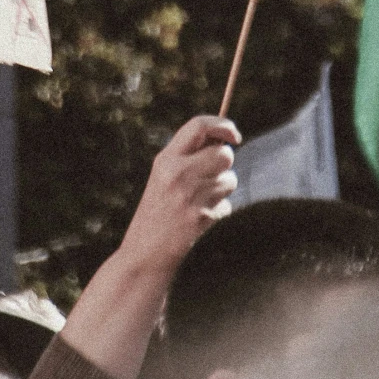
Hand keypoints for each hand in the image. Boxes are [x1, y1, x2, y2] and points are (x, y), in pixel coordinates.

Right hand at [61, 113, 240, 378]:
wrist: (145, 254)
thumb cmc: (157, 211)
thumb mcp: (164, 177)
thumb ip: (189, 157)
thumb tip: (226, 140)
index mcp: (166, 159)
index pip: (199, 126)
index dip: (222, 125)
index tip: (234, 135)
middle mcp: (177, 173)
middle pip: (224, 154)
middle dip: (225, 165)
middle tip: (211, 177)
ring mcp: (189, 195)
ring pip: (229, 180)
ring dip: (222, 190)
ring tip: (199, 202)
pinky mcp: (201, 217)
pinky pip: (227, 204)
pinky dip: (219, 211)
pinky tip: (198, 221)